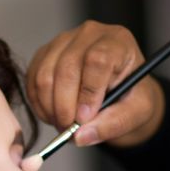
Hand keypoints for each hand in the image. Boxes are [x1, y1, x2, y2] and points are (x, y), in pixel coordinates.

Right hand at [25, 20, 164, 148]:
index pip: (97, 60)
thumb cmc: (132, 97)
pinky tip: (53, 114)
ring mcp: (63, 41)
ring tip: (64, 124)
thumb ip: (112, 124)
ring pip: (45, 75)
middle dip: (65, 107)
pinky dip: (39, 104)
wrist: (120, 90)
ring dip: (50, 108)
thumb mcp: (137, 113)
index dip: (88, 92)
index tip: (85, 118)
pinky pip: (32, 80)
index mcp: (118, 42)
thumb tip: (79, 136)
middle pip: (66, 68)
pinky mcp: (45, 53)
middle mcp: (89, 34)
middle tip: (71, 130)